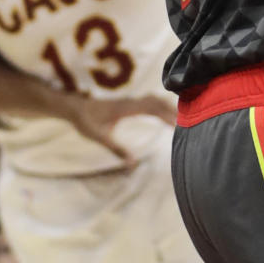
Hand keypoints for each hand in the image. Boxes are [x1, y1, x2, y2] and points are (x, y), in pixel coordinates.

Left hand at [61, 91, 176, 163]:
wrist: (75, 107)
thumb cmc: (86, 122)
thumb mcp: (99, 137)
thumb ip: (116, 149)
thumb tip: (132, 163)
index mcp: (125, 108)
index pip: (151, 108)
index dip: (165, 114)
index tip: (177, 123)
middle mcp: (130, 101)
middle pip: (156, 101)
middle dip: (172, 109)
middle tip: (189, 119)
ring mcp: (130, 100)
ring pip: (154, 99)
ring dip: (167, 105)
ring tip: (182, 116)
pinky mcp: (129, 103)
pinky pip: (149, 101)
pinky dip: (161, 105)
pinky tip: (166, 113)